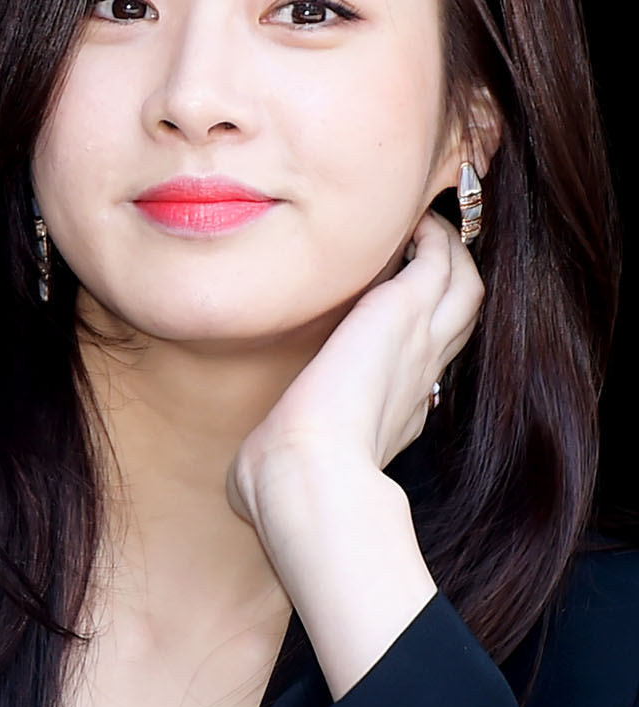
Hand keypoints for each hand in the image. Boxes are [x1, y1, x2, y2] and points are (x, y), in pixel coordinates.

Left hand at [227, 210, 482, 524]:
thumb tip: (240, 488)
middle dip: (451, 285)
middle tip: (433, 253)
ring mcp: (420, 342)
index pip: (420, 370)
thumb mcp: (283, 471)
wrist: (307, 471)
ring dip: (454, 254)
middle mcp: (417, 378)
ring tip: (431, 227)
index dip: (418, 343)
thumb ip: (271, 465)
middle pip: (458, 320)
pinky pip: (442, 259)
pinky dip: (436, 235)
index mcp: (395, 416)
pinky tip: (418, 218)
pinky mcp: (405, 309)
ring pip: (466, 287)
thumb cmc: (286, 483)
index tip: (399, 325)